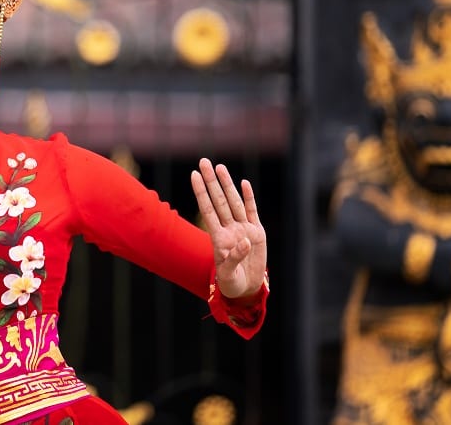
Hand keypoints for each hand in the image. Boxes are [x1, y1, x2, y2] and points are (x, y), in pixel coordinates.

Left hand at [190, 158, 267, 298]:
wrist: (247, 289)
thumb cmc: (232, 283)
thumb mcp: (229, 275)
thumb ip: (233, 258)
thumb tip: (244, 241)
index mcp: (218, 238)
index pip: (207, 209)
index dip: (200, 192)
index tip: (193, 175)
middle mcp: (229, 229)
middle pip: (219, 200)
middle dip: (211, 181)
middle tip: (204, 161)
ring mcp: (243, 229)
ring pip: (234, 202)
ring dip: (227, 184)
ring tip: (220, 167)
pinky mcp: (258, 233)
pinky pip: (252, 212)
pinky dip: (249, 197)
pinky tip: (244, 183)